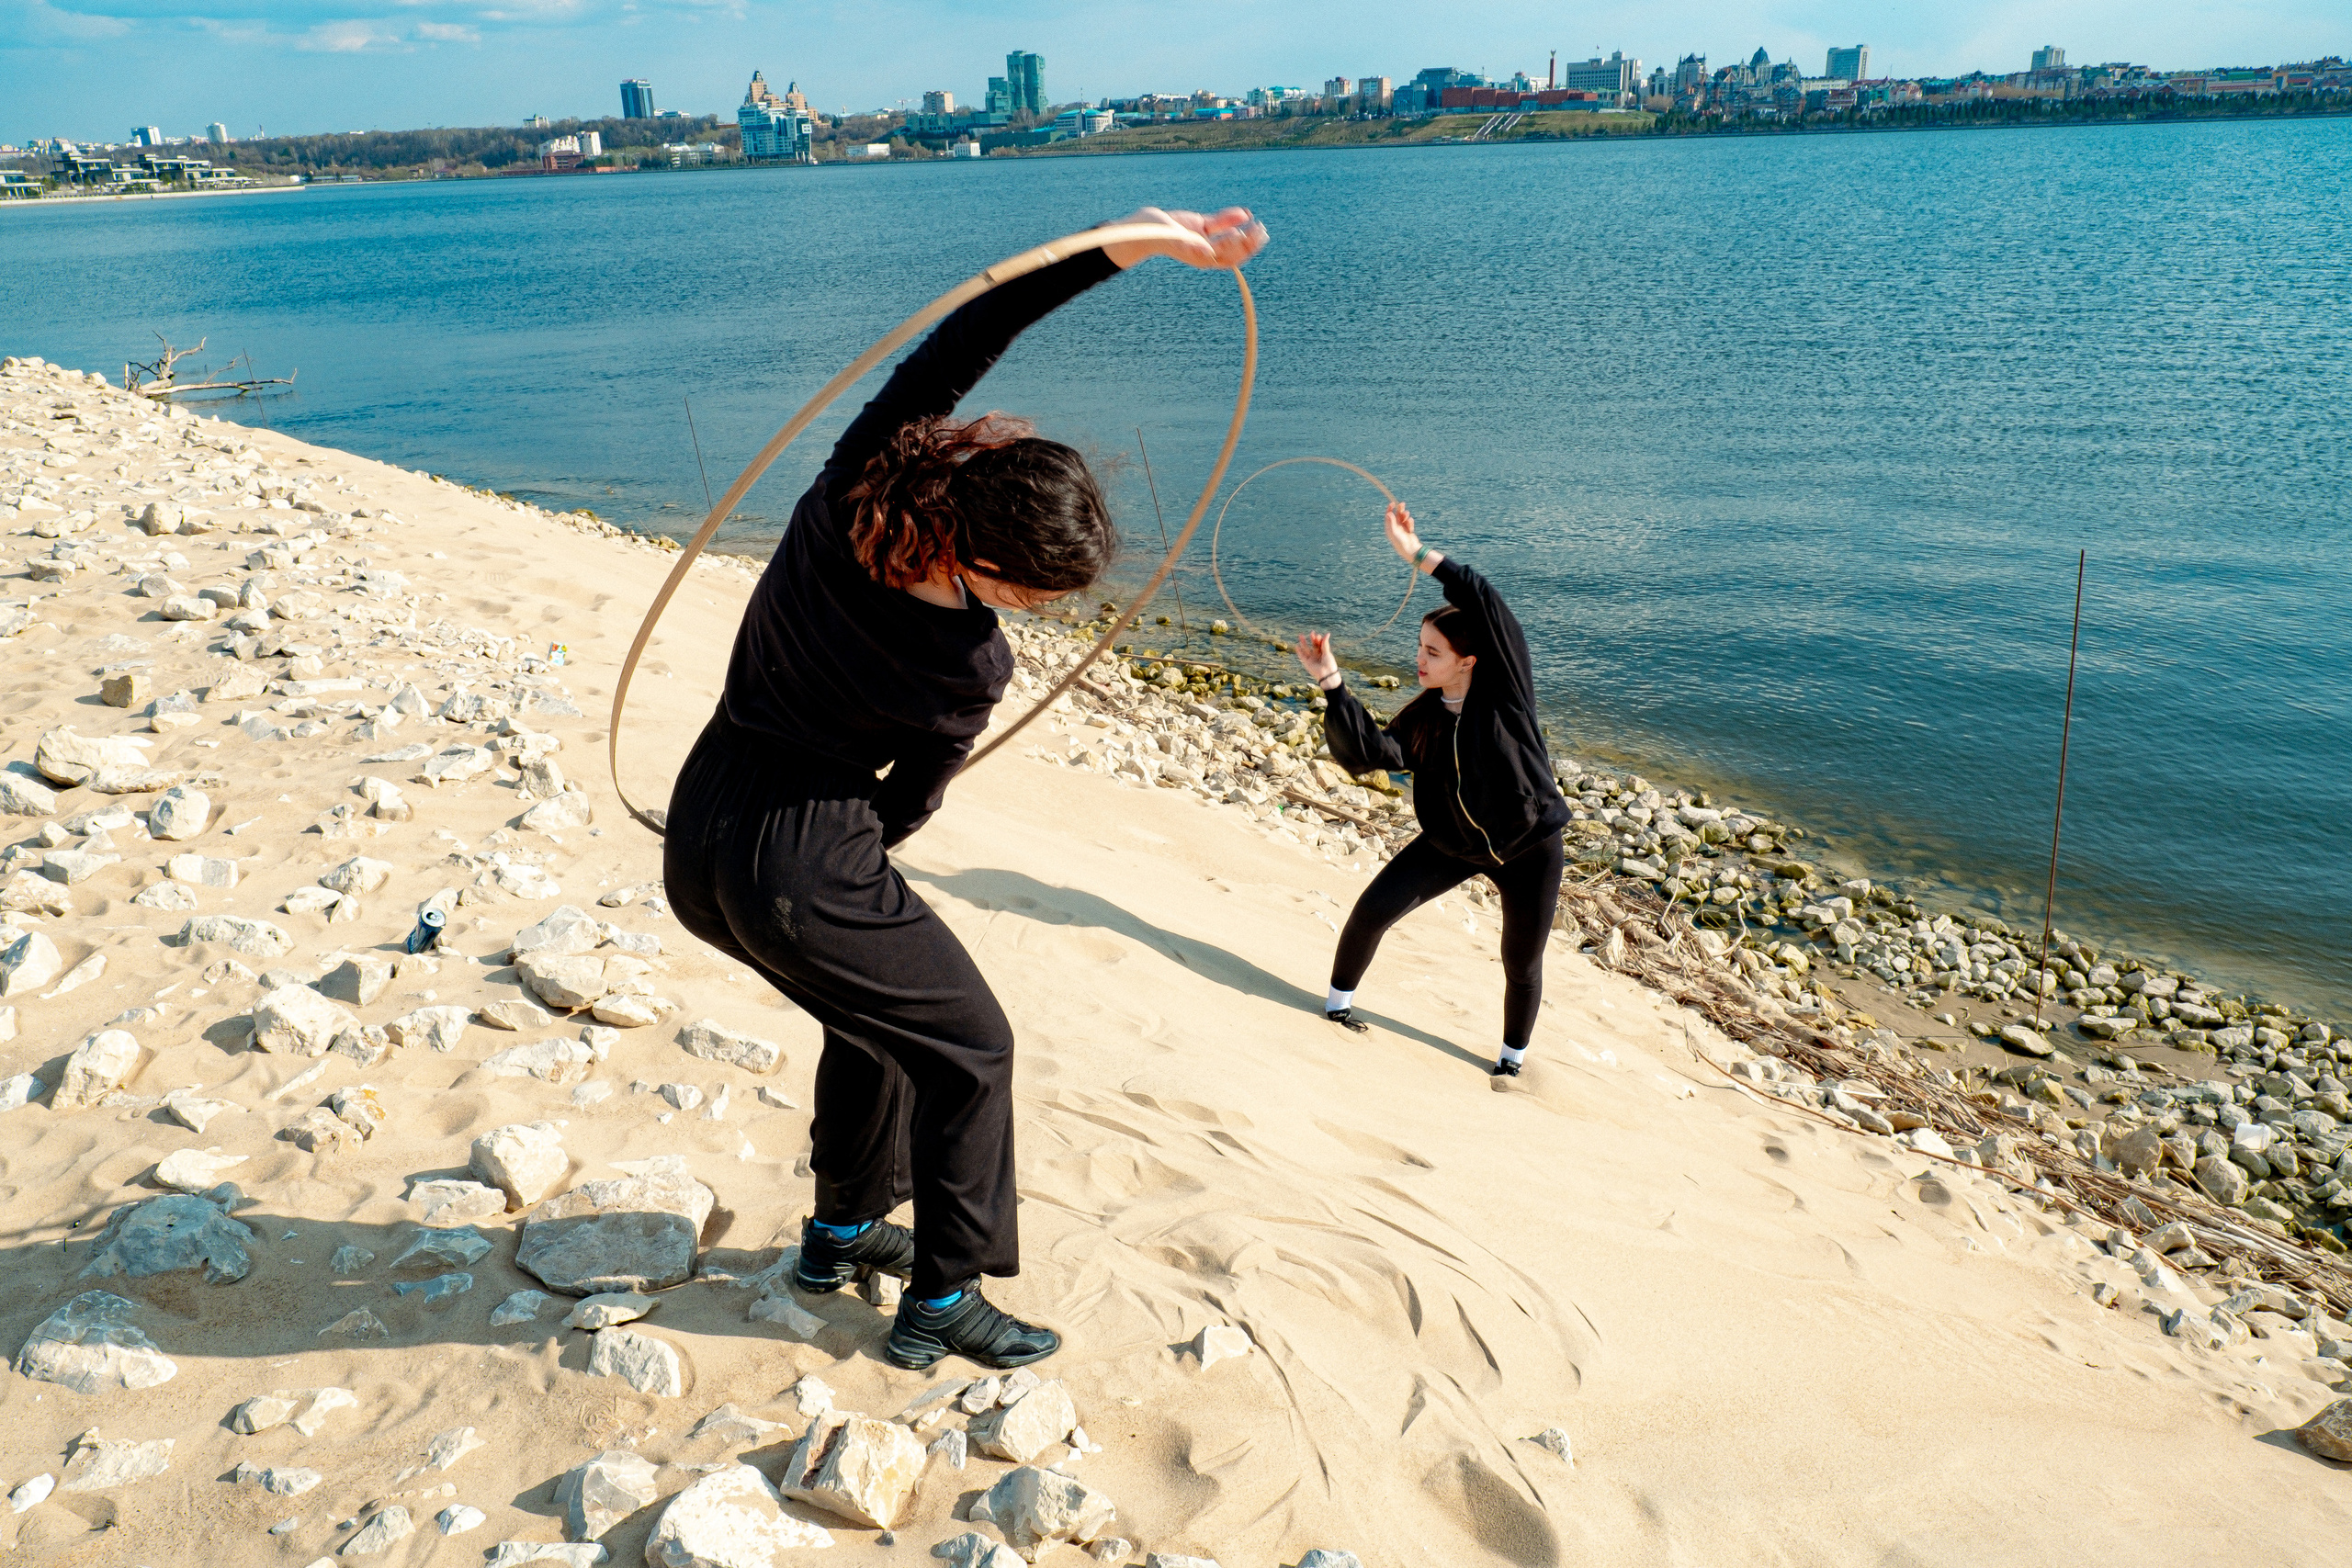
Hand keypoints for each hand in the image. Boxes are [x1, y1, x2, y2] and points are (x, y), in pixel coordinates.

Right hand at [1103, 206, 1268, 270]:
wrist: (1141, 227)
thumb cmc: (1153, 236)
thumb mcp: (1171, 240)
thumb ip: (1189, 246)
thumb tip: (1209, 254)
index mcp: (1200, 259)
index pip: (1225, 258)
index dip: (1238, 249)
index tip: (1241, 235)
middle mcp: (1205, 250)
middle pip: (1232, 250)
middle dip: (1248, 243)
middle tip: (1261, 231)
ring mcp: (1203, 238)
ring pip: (1230, 237)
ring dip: (1245, 232)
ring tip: (1259, 226)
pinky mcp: (1200, 225)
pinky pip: (1220, 223)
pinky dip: (1231, 218)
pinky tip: (1244, 213)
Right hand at [1294, 631, 1339, 685]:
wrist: (1326, 674)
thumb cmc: (1329, 663)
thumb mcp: (1327, 652)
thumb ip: (1325, 643)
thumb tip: (1327, 633)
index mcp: (1323, 652)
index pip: (1319, 643)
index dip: (1318, 639)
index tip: (1318, 635)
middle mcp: (1317, 655)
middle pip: (1313, 645)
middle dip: (1312, 639)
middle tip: (1311, 633)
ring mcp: (1311, 658)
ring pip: (1306, 649)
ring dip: (1303, 642)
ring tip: (1300, 635)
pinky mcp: (1307, 662)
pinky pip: (1302, 656)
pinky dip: (1299, 651)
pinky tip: (1297, 645)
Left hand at [1384, 501, 1440, 571]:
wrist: (1410, 549)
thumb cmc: (1400, 542)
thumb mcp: (1394, 532)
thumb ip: (1391, 522)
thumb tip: (1388, 513)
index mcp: (1389, 528)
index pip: (1388, 516)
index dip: (1390, 509)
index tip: (1392, 503)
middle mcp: (1395, 528)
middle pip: (1396, 515)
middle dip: (1399, 510)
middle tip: (1402, 504)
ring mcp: (1402, 529)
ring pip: (1403, 518)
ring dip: (1405, 515)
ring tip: (1407, 514)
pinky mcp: (1408, 530)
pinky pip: (1409, 523)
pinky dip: (1410, 523)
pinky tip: (1410, 526)